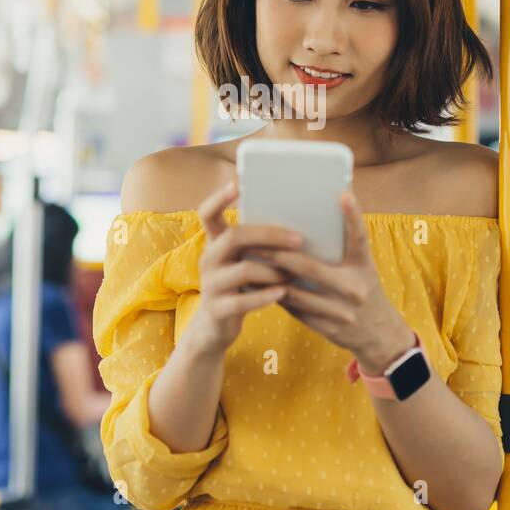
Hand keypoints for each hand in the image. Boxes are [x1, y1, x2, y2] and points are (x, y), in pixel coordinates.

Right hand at [190, 179, 302, 356]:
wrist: (215, 328)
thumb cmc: (240, 287)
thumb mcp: (242, 261)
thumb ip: (258, 244)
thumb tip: (301, 221)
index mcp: (215, 243)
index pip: (208, 212)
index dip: (220, 197)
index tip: (238, 181)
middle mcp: (208, 259)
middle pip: (234, 237)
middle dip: (269, 235)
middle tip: (299, 239)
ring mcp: (211, 285)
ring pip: (244, 269)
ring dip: (274, 270)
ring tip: (295, 274)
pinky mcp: (218, 309)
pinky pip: (243, 301)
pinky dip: (266, 296)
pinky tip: (283, 293)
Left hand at [252, 190, 412, 373]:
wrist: (380, 334)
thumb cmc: (364, 289)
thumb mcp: (363, 268)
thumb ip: (345, 248)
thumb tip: (313, 219)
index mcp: (364, 267)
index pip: (359, 239)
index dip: (353, 216)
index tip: (343, 194)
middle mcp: (354, 288)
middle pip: (309, 267)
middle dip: (277, 254)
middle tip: (253, 241)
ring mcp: (340, 311)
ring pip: (295, 292)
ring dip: (269, 277)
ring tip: (248, 263)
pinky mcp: (327, 328)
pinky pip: (294, 310)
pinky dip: (274, 296)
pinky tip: (257, 287)